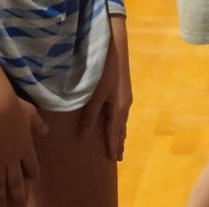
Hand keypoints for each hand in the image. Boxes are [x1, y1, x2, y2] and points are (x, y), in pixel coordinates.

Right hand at [0, 91, 49, 206]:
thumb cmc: (14, 107)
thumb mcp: (31, 113)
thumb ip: (38, 124)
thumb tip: (46, 130)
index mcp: (26, 147)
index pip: (32, 166)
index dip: (33, 173)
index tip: (33, 179)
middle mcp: (12, 158)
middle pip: (16, 182)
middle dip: (18, 197)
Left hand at [79, 17, 132, 160]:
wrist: (115, 48)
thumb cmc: (103, 71)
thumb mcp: (94, 94)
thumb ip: (89, 115)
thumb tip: (83, 136)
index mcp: (118, 108)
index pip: (114, 132)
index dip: (112, 145)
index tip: (112, 159)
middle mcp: (125, 104)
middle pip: (121, 128)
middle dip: (118, 142)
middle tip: (118, 156)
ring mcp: (125, 96)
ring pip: (123, 120)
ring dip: (120, 132)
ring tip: (118, 142)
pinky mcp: (123, 89)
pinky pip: (122, 112)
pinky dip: (120, 121)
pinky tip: (117, 119)